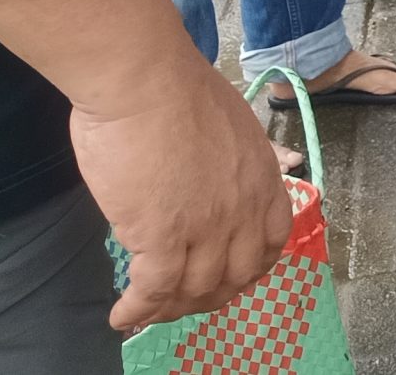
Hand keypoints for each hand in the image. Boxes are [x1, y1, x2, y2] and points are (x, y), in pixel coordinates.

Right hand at [75, 56, 291, 332]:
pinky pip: (154, 289)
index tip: (230, 273)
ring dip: (171, 307)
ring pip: (196, 288)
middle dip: (211, 294)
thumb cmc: (177, 89)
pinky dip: (138, 309)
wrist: (145, 79)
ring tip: (148, 310)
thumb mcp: (232, 122)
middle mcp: (244, 208)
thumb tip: (230, 168)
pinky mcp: (163, 236)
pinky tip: (122, 316)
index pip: (272, 240)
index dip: (251, 266)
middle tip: (184, 299)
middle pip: (237, 275)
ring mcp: (207, 226)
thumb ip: (235, 157)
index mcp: (263, 177)